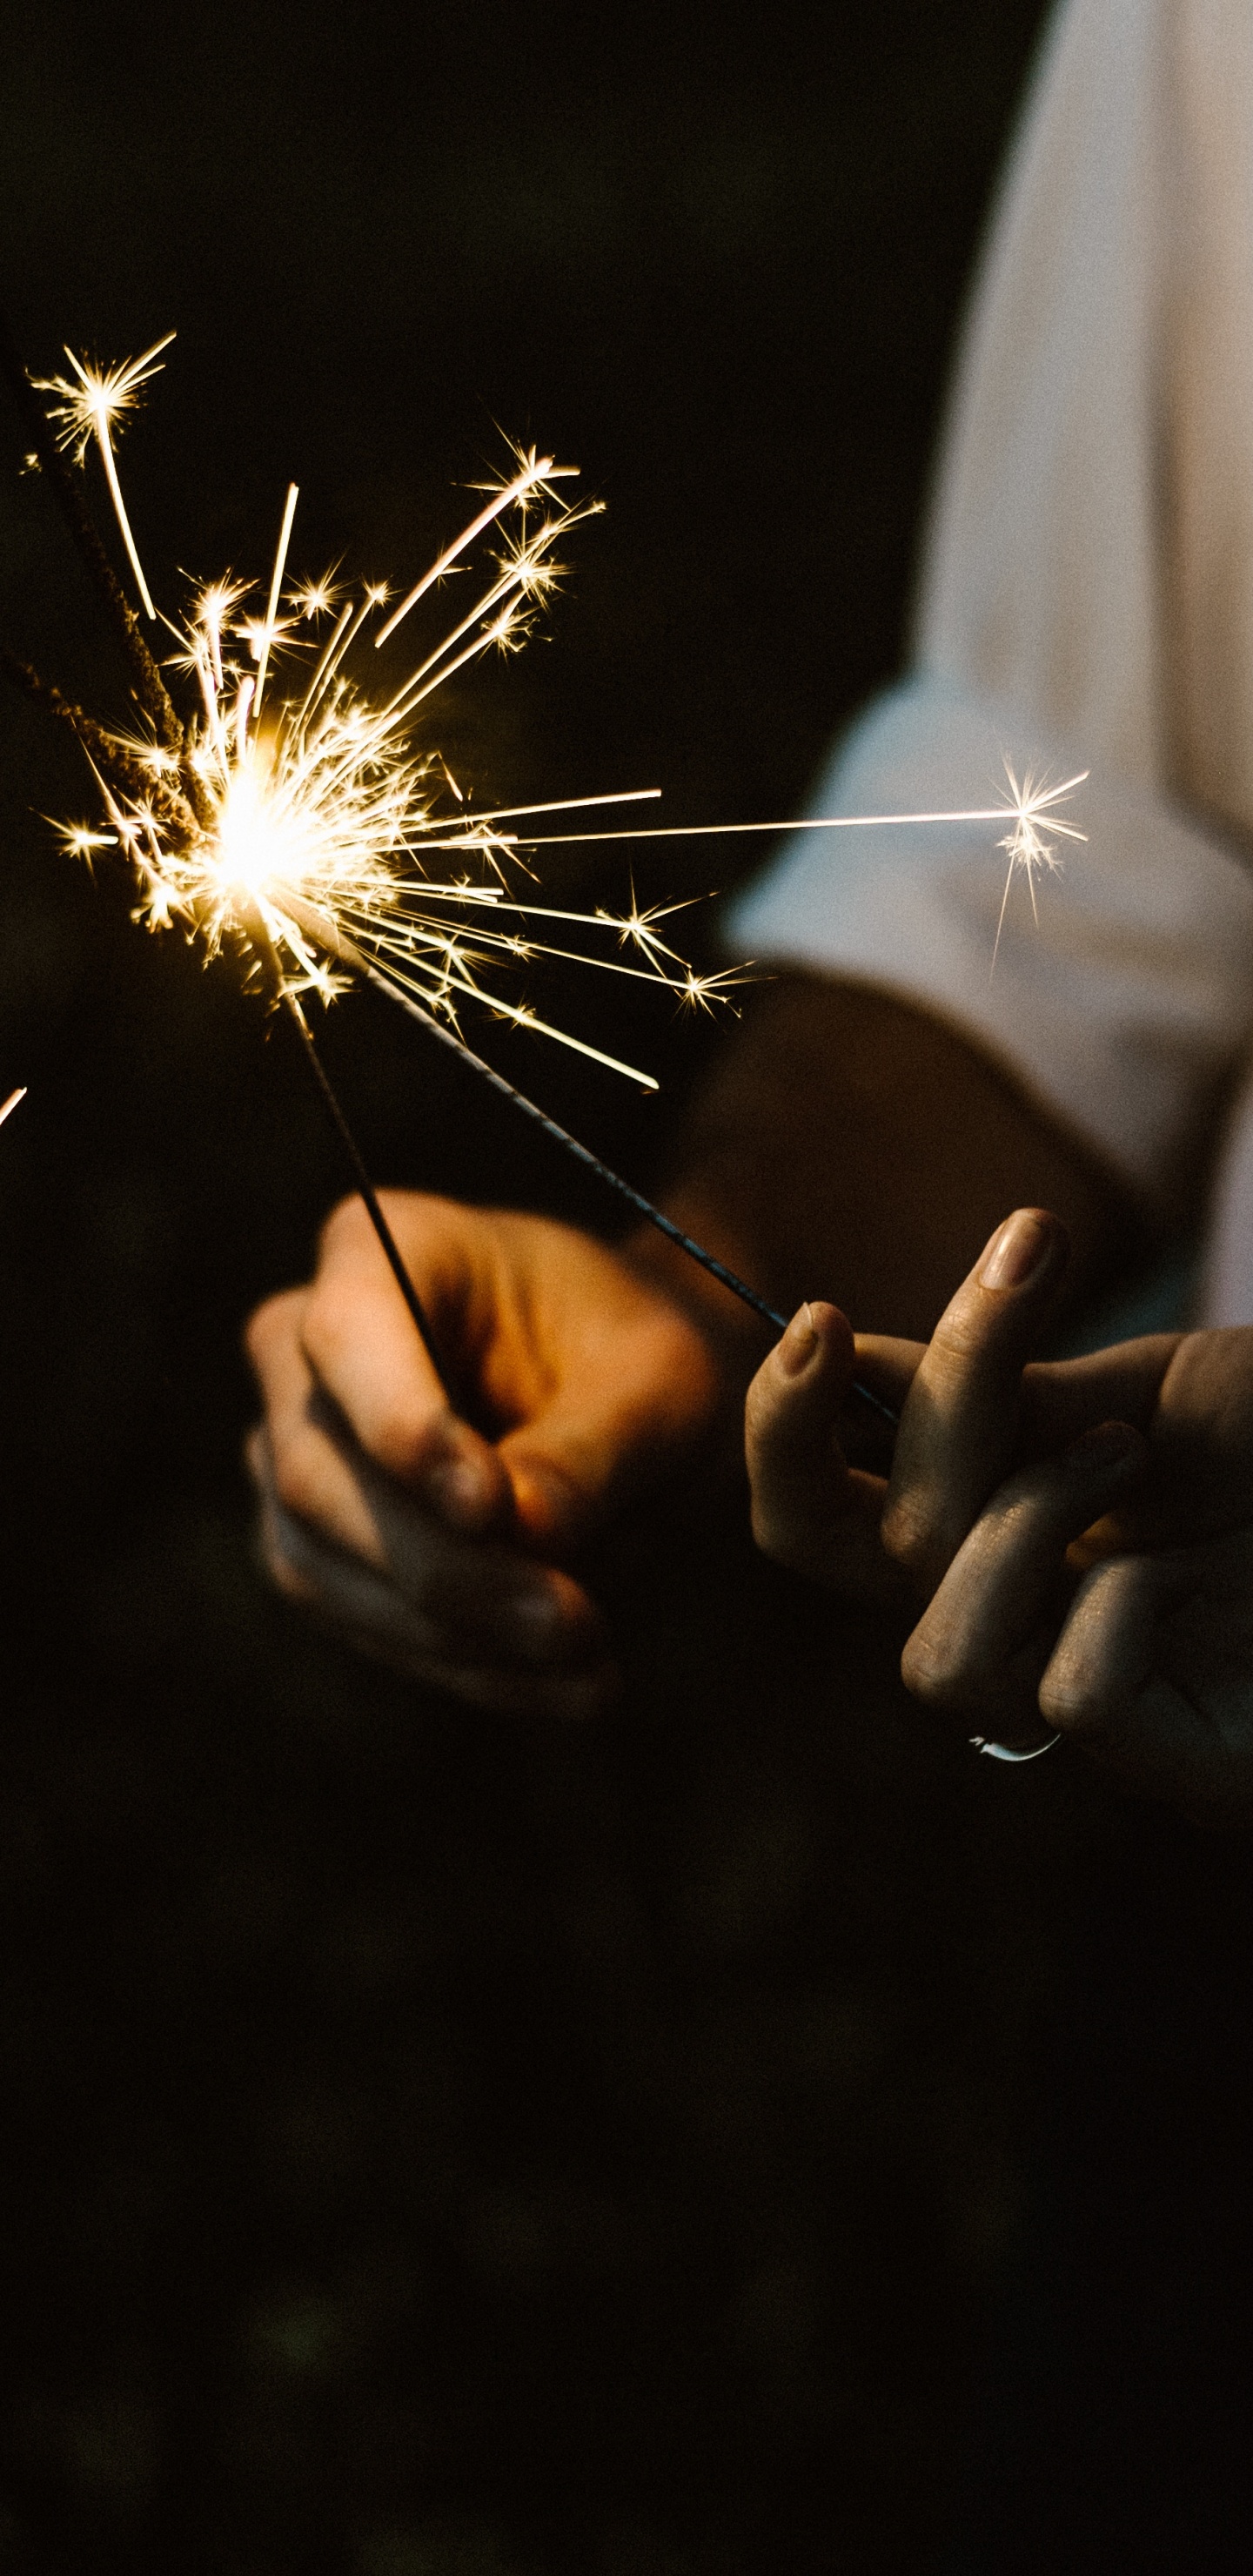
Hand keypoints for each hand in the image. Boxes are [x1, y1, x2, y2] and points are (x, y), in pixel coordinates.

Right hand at [245, 1193, 725, 1715]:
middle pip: (317, 1471)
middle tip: (573, 1618)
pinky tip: (575, 1686)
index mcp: (380, 1248)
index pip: (349, 1336)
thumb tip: (521, 1533)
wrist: (635, 1401)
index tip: (489, 1506)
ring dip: (460, 1634)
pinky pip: (368, 1628)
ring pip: (324, 1567)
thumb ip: (590, 1448)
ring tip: (591, 1655)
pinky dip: (473, 1668)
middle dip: (445, 1566)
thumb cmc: (641, 1358)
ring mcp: (292, 1454)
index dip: (403, 1428)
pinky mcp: (318, 1551)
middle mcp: (302, 1347)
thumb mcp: (660, 1385)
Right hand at [748, 1209, 1252, 1822]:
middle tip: (865, 1325)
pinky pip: (1065, 1705)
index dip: (783, 1429)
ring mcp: (1092, 1692)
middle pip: (826, 1569)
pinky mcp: (1172, 1762)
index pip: (825, 1507)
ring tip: (1123, 1448)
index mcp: (1002, 1522)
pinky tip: (1179, 1573)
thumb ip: (1006, 1388)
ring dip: (1007, 1525)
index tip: (825, 1318)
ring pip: (934, 1656)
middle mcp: (1025, 1610)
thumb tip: (852, 1352)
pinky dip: (1107, 1616)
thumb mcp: (1154, 1388)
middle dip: (811, 1447)